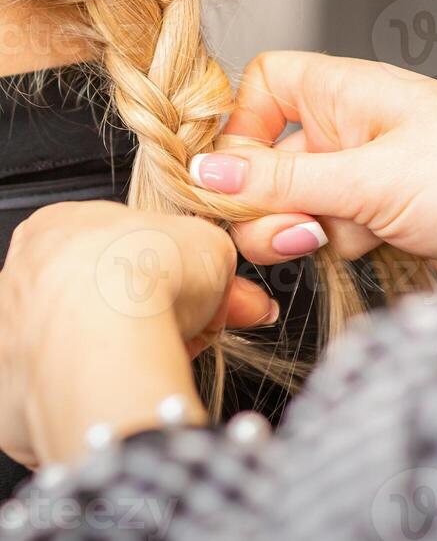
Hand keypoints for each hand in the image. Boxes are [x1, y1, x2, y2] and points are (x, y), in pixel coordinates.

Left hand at [0, 201, 277, 466]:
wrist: (107, 338)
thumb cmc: (140, 275)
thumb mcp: (208, 243)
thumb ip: (213, 258)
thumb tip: (232, 282)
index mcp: (59, 225)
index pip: (118, 248)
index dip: (168, 271)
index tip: (197, 292)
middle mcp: (24, 276)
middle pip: (100, 296)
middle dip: (153, 314)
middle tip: (198, 328)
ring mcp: (13, 335)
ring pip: (80, 345)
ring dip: (128, 351)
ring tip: (169, 359)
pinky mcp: (11, 393)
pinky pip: (63, 393)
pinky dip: (99, 392)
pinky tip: (132, 387)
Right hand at [190, 52, 436, 264]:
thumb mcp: (369, 176)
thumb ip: (282, 180)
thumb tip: (206, 173)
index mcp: (344, 91)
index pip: (263, 85)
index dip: (241, 125)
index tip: (237, 174)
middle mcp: (347, 126)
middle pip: (267, 157)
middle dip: (269, 201)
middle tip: (296, 232)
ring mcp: (362, 172)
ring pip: (293, 202)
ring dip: (307, 229)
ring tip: (350, 235)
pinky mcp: (378, 214)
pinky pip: (327, 230)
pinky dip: (340, 245)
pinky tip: (379, 245)